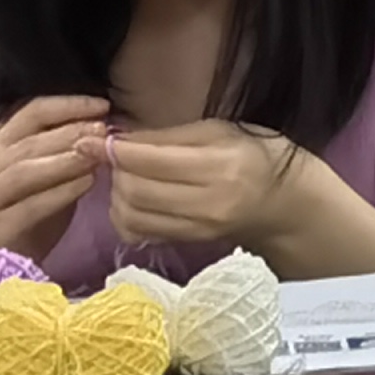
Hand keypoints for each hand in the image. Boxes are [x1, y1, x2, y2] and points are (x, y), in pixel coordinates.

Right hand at [0, 94, 109, 259]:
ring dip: (64, 160)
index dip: (67, 106)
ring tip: (95, 156)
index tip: (103, 106)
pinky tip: (87, 185)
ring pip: (24, 171)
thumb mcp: (49, 175)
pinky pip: (28, 207)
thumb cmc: (30, 212)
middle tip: (103, 131)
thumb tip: (102, 129)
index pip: (30, 113)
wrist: (3, 263)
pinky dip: (60, 193)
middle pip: (29, 142)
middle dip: (70, 133)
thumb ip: (67, 152)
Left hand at [103, 121, 313, 254]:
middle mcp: (208, 201)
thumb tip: (116, 139)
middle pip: (136, 190)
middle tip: (118, 156)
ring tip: (127, 177)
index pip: (152, 160)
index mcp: (220, 164)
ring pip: (131, 214)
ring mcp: (197, 228)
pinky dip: (124, 215)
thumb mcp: (219, 131)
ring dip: (117, 194)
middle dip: (116, 171)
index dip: (115, 150)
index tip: (92, 140)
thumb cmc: (253, 155)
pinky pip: (138, 232)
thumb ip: (168, 136)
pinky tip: (133, 200)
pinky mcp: (186, 243)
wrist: (281, 202)